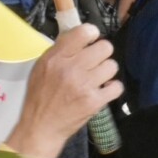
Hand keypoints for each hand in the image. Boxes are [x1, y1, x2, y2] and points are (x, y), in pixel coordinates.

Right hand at [4, 24, 121, 157]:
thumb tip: (79, 35)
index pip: (84, 32)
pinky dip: (112, 88)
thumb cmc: (41, 96)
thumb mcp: (42, 67)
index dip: (91, 34)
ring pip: (112, 66)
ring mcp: (84, 85)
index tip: (91, 38)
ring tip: (98, 77)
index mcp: (56, 58)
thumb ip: (60, 50)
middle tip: (96, 60)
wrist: (42, 125)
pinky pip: (117, 86)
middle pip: (104, 47)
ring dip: (107, 71)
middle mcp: (71, 69)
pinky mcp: (94, 101)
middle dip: (102, 53)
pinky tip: (104, 89)